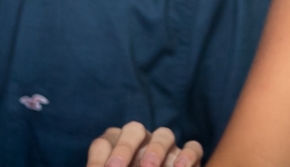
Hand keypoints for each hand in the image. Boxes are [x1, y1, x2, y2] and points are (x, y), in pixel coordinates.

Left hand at [86, 122, 202, 166]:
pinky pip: (192, 147)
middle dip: (124, 147)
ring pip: (164, 134)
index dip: (97, 159)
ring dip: (156, 149)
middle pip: (133, 129)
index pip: (104, 143)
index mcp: (116, 147)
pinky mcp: (188, 157)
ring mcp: (167, 147)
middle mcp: (142, 142)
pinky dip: (188, 154)